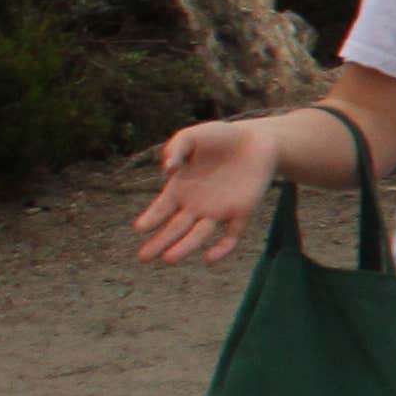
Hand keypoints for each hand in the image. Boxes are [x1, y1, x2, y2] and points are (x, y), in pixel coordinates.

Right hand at [134, 120, 278, 265]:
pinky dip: (222, 248)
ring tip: (168, 259)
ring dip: (184, 247)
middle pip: (175, 228)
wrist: (256, 139)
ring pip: (198, 235)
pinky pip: (231, 234)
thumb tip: (168, 169)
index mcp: (180, 188)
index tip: (140, 228)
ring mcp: (218, 210)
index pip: (161, 209)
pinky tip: (209, 258)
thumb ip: (176, 148)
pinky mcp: (242, 212)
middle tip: (142, 258)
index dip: (150, 218)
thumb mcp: (192, 136)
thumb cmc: (219, 137)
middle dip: (158, 243)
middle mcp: (196, 204)